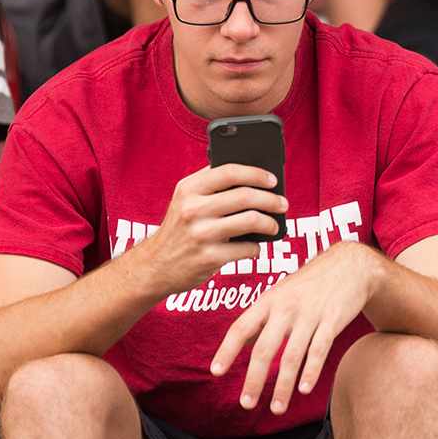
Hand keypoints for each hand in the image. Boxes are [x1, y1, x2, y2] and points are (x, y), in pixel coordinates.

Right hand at [129, 164, 284, 293]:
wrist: (154, 266)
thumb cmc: (178, 229)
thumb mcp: (184, 199)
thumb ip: (211, 184)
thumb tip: (252, 174)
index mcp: (189, 189)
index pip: (230, 172)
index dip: (257, 173)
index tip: (272, 180)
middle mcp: (192, 209)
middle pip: (246, 196)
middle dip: (271, 200)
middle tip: (282, 204)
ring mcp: (201, 234)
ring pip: (251, 220)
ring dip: (270, 223)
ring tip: (273, 226)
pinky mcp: (209, 257)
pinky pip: (247, 248)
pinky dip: (256, 247)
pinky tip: (253, 246)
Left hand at [210, 241, 383, 413]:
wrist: (351, 265)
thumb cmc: (312, 282)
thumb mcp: (281, 292)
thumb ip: (262, 317)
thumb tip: (243, 342)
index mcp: (269, 300)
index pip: (241, 327)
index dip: (227, 350)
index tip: (216, 372)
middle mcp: (286, 307)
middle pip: (265, 348)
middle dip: (255, 379)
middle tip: (246, 403)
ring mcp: (310, 314)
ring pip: (293, 356)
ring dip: (283, 386)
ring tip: (277, 408)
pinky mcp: (333, 320)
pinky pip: (319, 350)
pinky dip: (311, 372)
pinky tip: (304, 390)